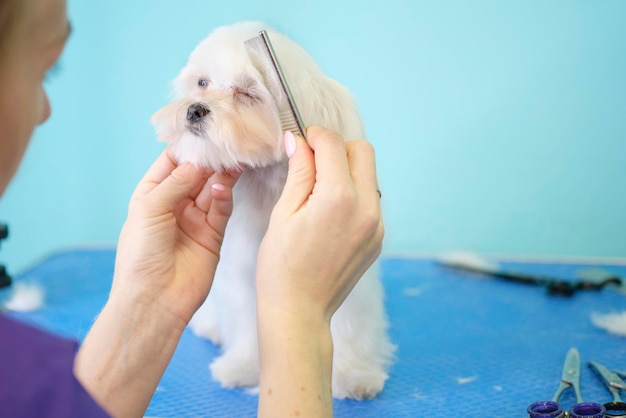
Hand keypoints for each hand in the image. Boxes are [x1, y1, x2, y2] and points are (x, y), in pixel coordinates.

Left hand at [111, 148, 240, 326]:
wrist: (154, 300)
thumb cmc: (141, 256)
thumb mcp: (149, 210)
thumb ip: (176, 183)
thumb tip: (198, 162)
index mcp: (152, 195)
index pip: (171, 163)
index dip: (186, 148)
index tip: (203, 132)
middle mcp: (175, 204)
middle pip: (196, 173)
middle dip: (209, 159)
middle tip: (226, 143)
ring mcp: (195, 219)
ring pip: (212, 189)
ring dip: (222, 175)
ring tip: (233, 160)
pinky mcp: (213, 235)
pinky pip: (221, 210)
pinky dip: (224, 197)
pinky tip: (223, 188)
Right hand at [256, 126, 382, 417]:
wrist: (300, 311)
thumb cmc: (281, 266)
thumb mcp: (283, 213)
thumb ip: (299, 172)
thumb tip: (298, 140)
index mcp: (338, 197)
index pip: (333, 144)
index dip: (314, 136)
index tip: (300, 142)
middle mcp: (367, 207)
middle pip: (363, 151)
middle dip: (337, 148)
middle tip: (312, 161)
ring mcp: (377, 225)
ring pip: (369, 176)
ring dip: (347, 170)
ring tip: (318, 188)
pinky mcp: (378, 238)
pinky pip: (371, 201)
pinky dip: (353, 194)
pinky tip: (330, 211)